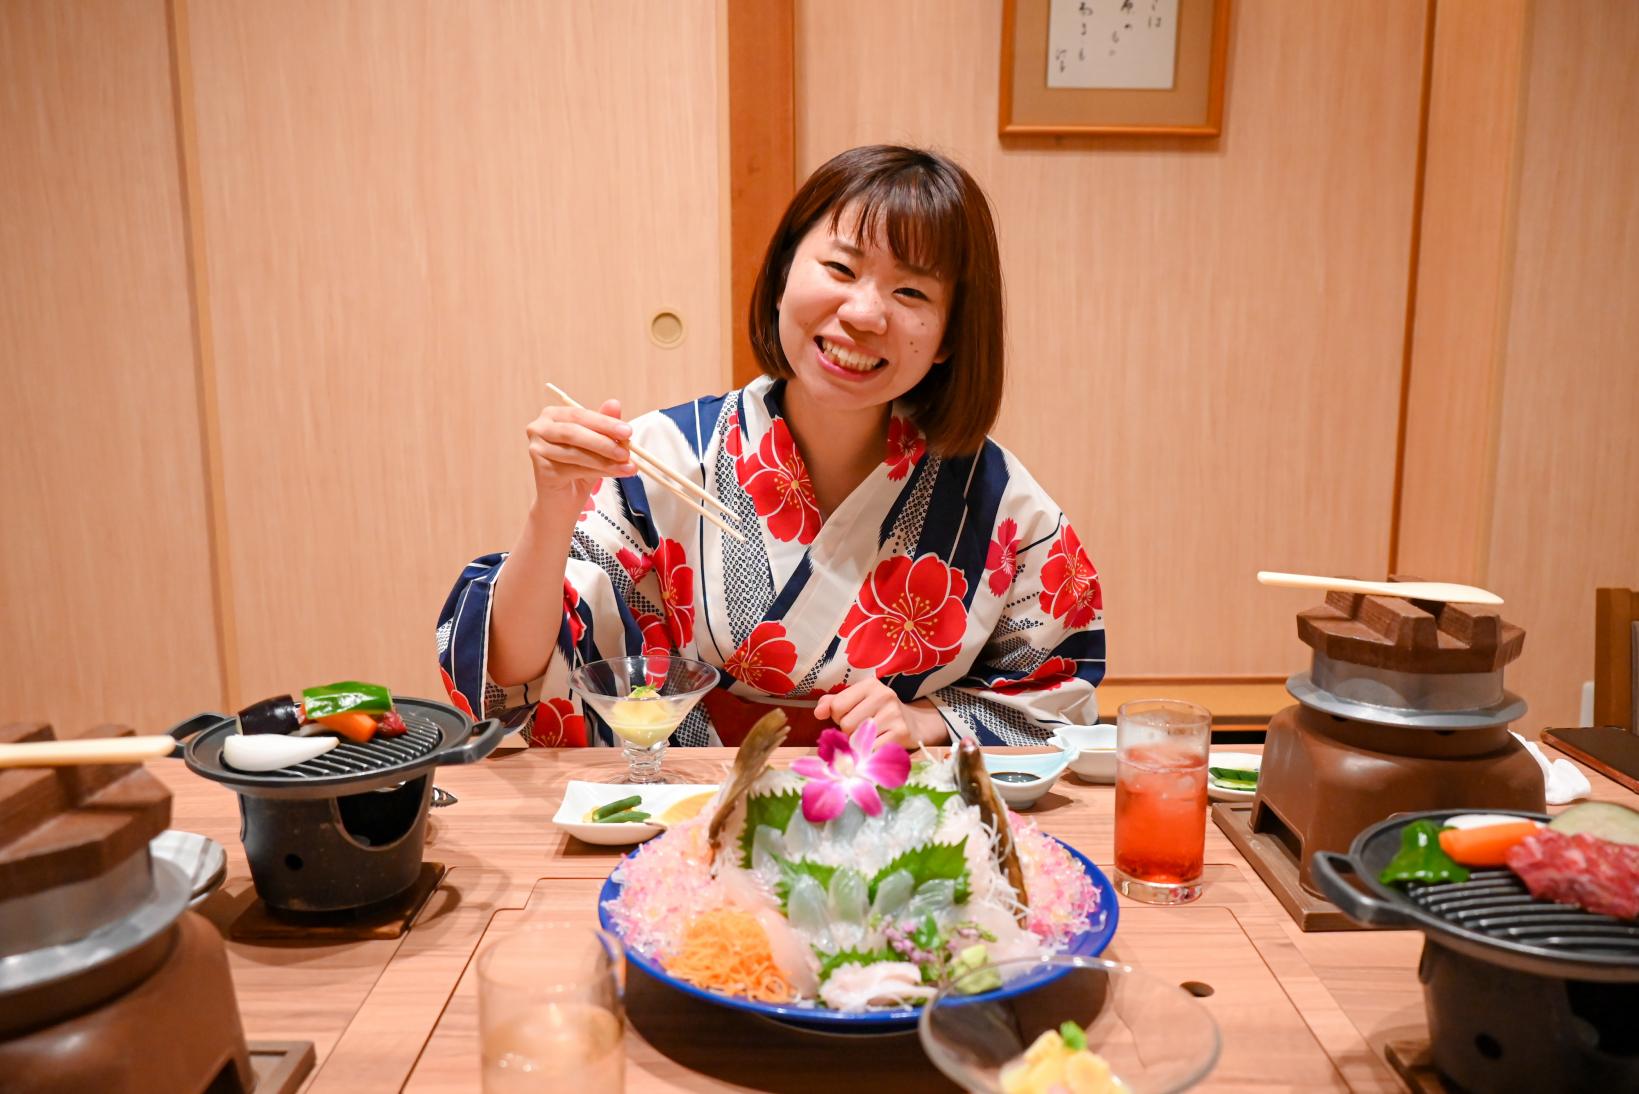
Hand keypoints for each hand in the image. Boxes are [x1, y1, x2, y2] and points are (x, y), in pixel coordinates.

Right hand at [525, 398, 636, 513]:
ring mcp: (537, 449)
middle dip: (604, 441)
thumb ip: (604, 425)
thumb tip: (614, 403)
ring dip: (606, 460)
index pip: (580, 415)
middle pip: (574, 432)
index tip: (628, 431)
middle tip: (627, 451)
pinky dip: (599, 471)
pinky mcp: (541, 470)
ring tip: (628, 466)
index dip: (605, 422)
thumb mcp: (596, 445)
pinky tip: (616, 474)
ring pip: (576, 453)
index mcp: (552, 415)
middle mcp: (539, 428)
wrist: (563, 501)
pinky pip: (575, 469)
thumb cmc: (579, 468)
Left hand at [814, 679, 950, 747]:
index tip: (850, 717)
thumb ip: (833, 703)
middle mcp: (884, 695)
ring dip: (859, 743)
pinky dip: (870, 752)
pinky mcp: (901, 732)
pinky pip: (871, 749)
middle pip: (846, 724)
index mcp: (870, 684)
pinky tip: (879, 745)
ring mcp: (894, 714)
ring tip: (871, 737)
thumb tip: (818, 712)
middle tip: (862, 729)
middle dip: (849, 731)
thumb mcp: (857, 702)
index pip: (837, 705)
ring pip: (857, 738)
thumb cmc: (877, 713)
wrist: (914, 725)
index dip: (838, 717)